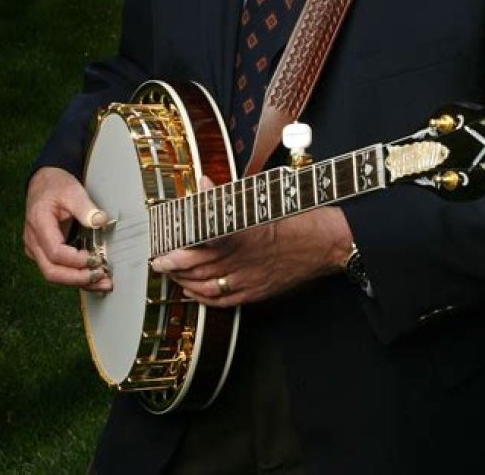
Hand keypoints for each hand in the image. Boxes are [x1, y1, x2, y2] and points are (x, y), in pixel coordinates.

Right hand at [23, 166, 112, 291]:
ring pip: (54, 274)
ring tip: (103, 283)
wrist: (44, 183)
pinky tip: (93, 278)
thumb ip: (86, 207)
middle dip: (78, 278)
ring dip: (79, 281)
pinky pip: (58, 269)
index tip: (96, 259)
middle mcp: (33, 241)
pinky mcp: (43, 252)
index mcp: (38, 224)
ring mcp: (36, 249)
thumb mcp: (72, 191)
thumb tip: (101, 221)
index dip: (76, 260)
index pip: (55, 252)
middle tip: (102, 278)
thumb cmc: (56, 186)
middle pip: (52, 271)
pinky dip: (75, 276)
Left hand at [151, 178, 352, 306]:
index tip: (161, 249)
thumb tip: (204, 183)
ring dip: (185, 281)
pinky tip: (194, 291)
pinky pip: (223, 301)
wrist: (325, 241)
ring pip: (207, 286)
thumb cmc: (296, 216)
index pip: (199, 248)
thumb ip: (226, 196)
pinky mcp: (256, 292)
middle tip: (159, 261)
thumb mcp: (260, 198)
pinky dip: (204, 297)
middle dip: (174, 267)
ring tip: (172, 273)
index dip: (176, 252)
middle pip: (198, 269)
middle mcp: (242, 261)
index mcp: (241, 235)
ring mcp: (248, 280)